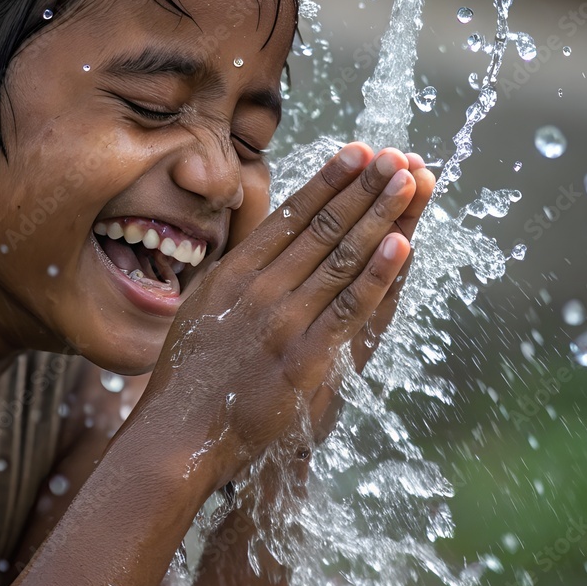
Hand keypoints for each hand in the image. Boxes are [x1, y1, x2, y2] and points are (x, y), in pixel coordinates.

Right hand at [144, 144, 418, 487]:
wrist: (177, 433)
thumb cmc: (188, 373)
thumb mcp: (201, 306)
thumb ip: (236, 274)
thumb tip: (269, 240)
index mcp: (233, 272)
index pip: (291, 216)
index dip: (329, 181)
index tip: (357, 152)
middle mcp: (259, 289)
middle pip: (323, 227)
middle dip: (364, 187)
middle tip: (395, 155)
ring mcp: (283, 323)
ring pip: (342, 259)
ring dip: (380, 217)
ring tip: (409, 182)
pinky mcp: (305, 360)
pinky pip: (349, 311)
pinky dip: (378, 276)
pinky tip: (402, 245)